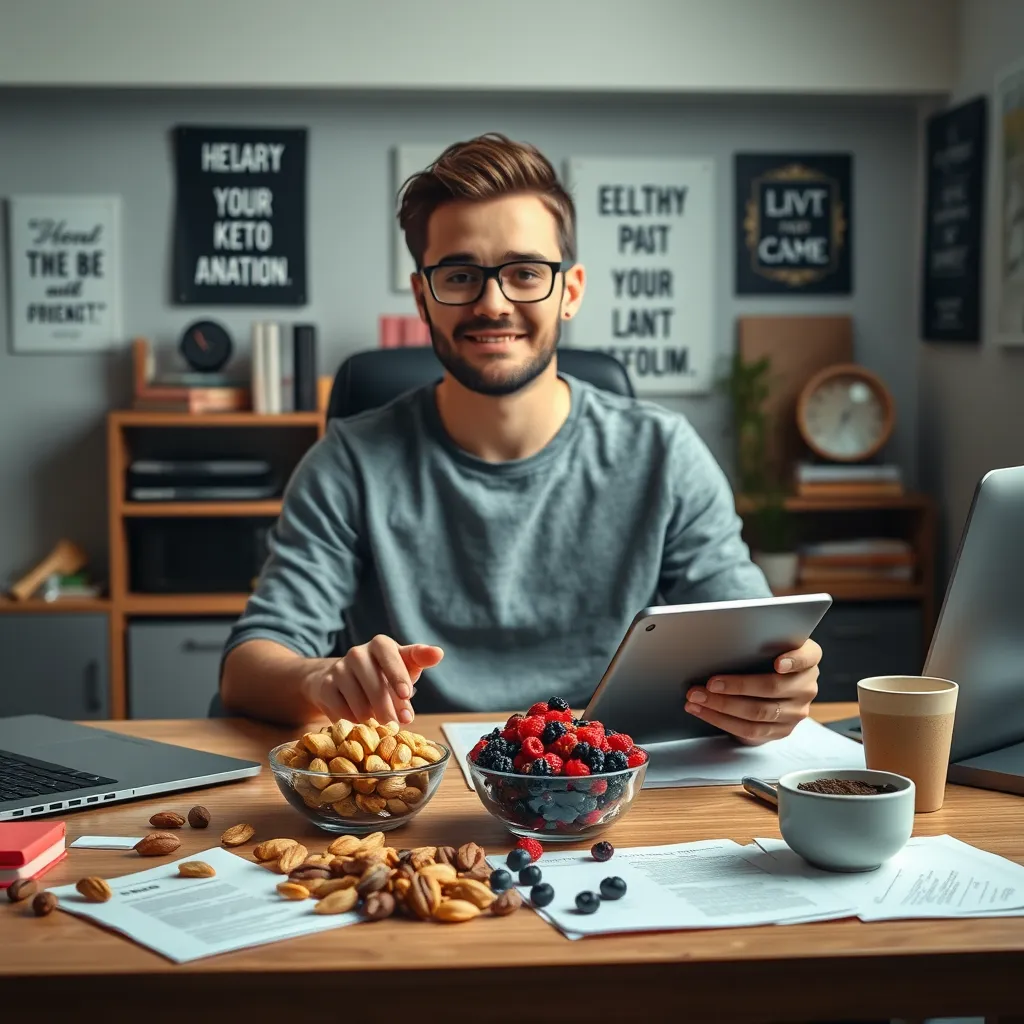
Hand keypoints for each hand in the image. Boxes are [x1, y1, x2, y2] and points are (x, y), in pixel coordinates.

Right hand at [304, 635, 442, 725]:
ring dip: (371, 718)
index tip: (406, 694)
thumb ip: (420, 659)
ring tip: (380, 725)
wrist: (344, 680)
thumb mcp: (404, 665)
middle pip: (374, 684)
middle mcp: (357, 653)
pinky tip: (360, 723)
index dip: (397, 675)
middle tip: (398, 725)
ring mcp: (338, 669)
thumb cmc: (383, 673)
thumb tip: (438, 653)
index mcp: (380, 645)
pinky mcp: (324, 686)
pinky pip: (340, 710)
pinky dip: (353, 721)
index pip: (390, 656)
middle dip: (388, 707)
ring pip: (357, 701)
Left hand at [683, 638, 820, 743]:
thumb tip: (717, 643)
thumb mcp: (764, 646)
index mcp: (808, 659)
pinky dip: (721, 720)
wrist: (767, 688)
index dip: (794, 660)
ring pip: (758, 712)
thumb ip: (754, 644)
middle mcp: (806, 686)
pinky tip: (703, 710)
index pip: (807, 656)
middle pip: (772, 688)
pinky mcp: (781, 730)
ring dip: (722, 705)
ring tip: (698, 697)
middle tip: (710, 683)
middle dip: (736, 686)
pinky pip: (750, 730)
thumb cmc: (760, 658)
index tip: (777, 663)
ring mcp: (796, 711)